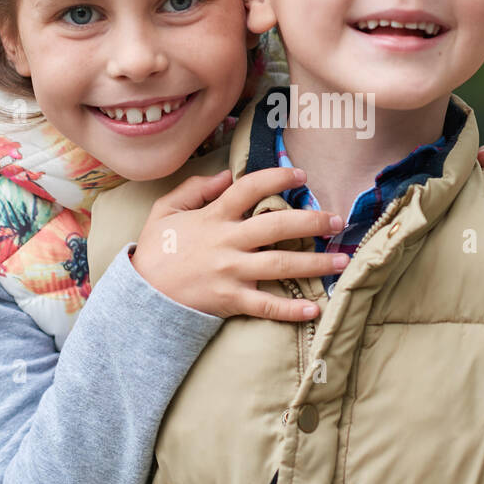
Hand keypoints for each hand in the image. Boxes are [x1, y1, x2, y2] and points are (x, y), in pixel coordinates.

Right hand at [131, 167, 348, 320]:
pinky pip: (266, 305)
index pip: (249, 189)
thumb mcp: (166, 211)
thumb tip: (225, 175)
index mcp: (214, 217)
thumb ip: (195, 189)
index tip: (300, 175)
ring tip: (342, 261)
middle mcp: (227, 242)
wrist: (141, 295)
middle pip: (276, 227)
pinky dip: (291, 309)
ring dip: (315, 264)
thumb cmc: (157, 250)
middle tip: (338, 220)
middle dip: (311, 221)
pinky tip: (315, 308)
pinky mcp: (231, 300)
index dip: (277, 178)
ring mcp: (231, 273)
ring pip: (280, 265)